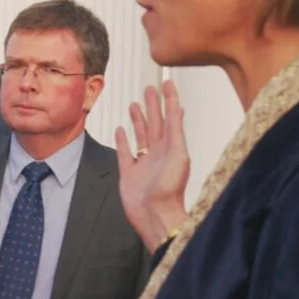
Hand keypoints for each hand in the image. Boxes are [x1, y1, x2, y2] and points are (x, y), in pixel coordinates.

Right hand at [116, 80, 190, 250]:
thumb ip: (176, 131)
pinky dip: (123, 140)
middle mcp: (158, 152)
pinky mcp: (129, 173)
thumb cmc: (169, 190)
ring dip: (138, 119)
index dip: (169, 99)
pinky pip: (125, 152)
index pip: (171, 117)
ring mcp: (143, 162)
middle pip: (155, 122)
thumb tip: (178, 108)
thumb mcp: (178, 155)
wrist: (155, 215)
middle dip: (152, 105)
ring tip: (134, 104)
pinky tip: (120, 130)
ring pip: (140, 135)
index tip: (167, 83)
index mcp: (172, 147)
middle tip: (149, 88)